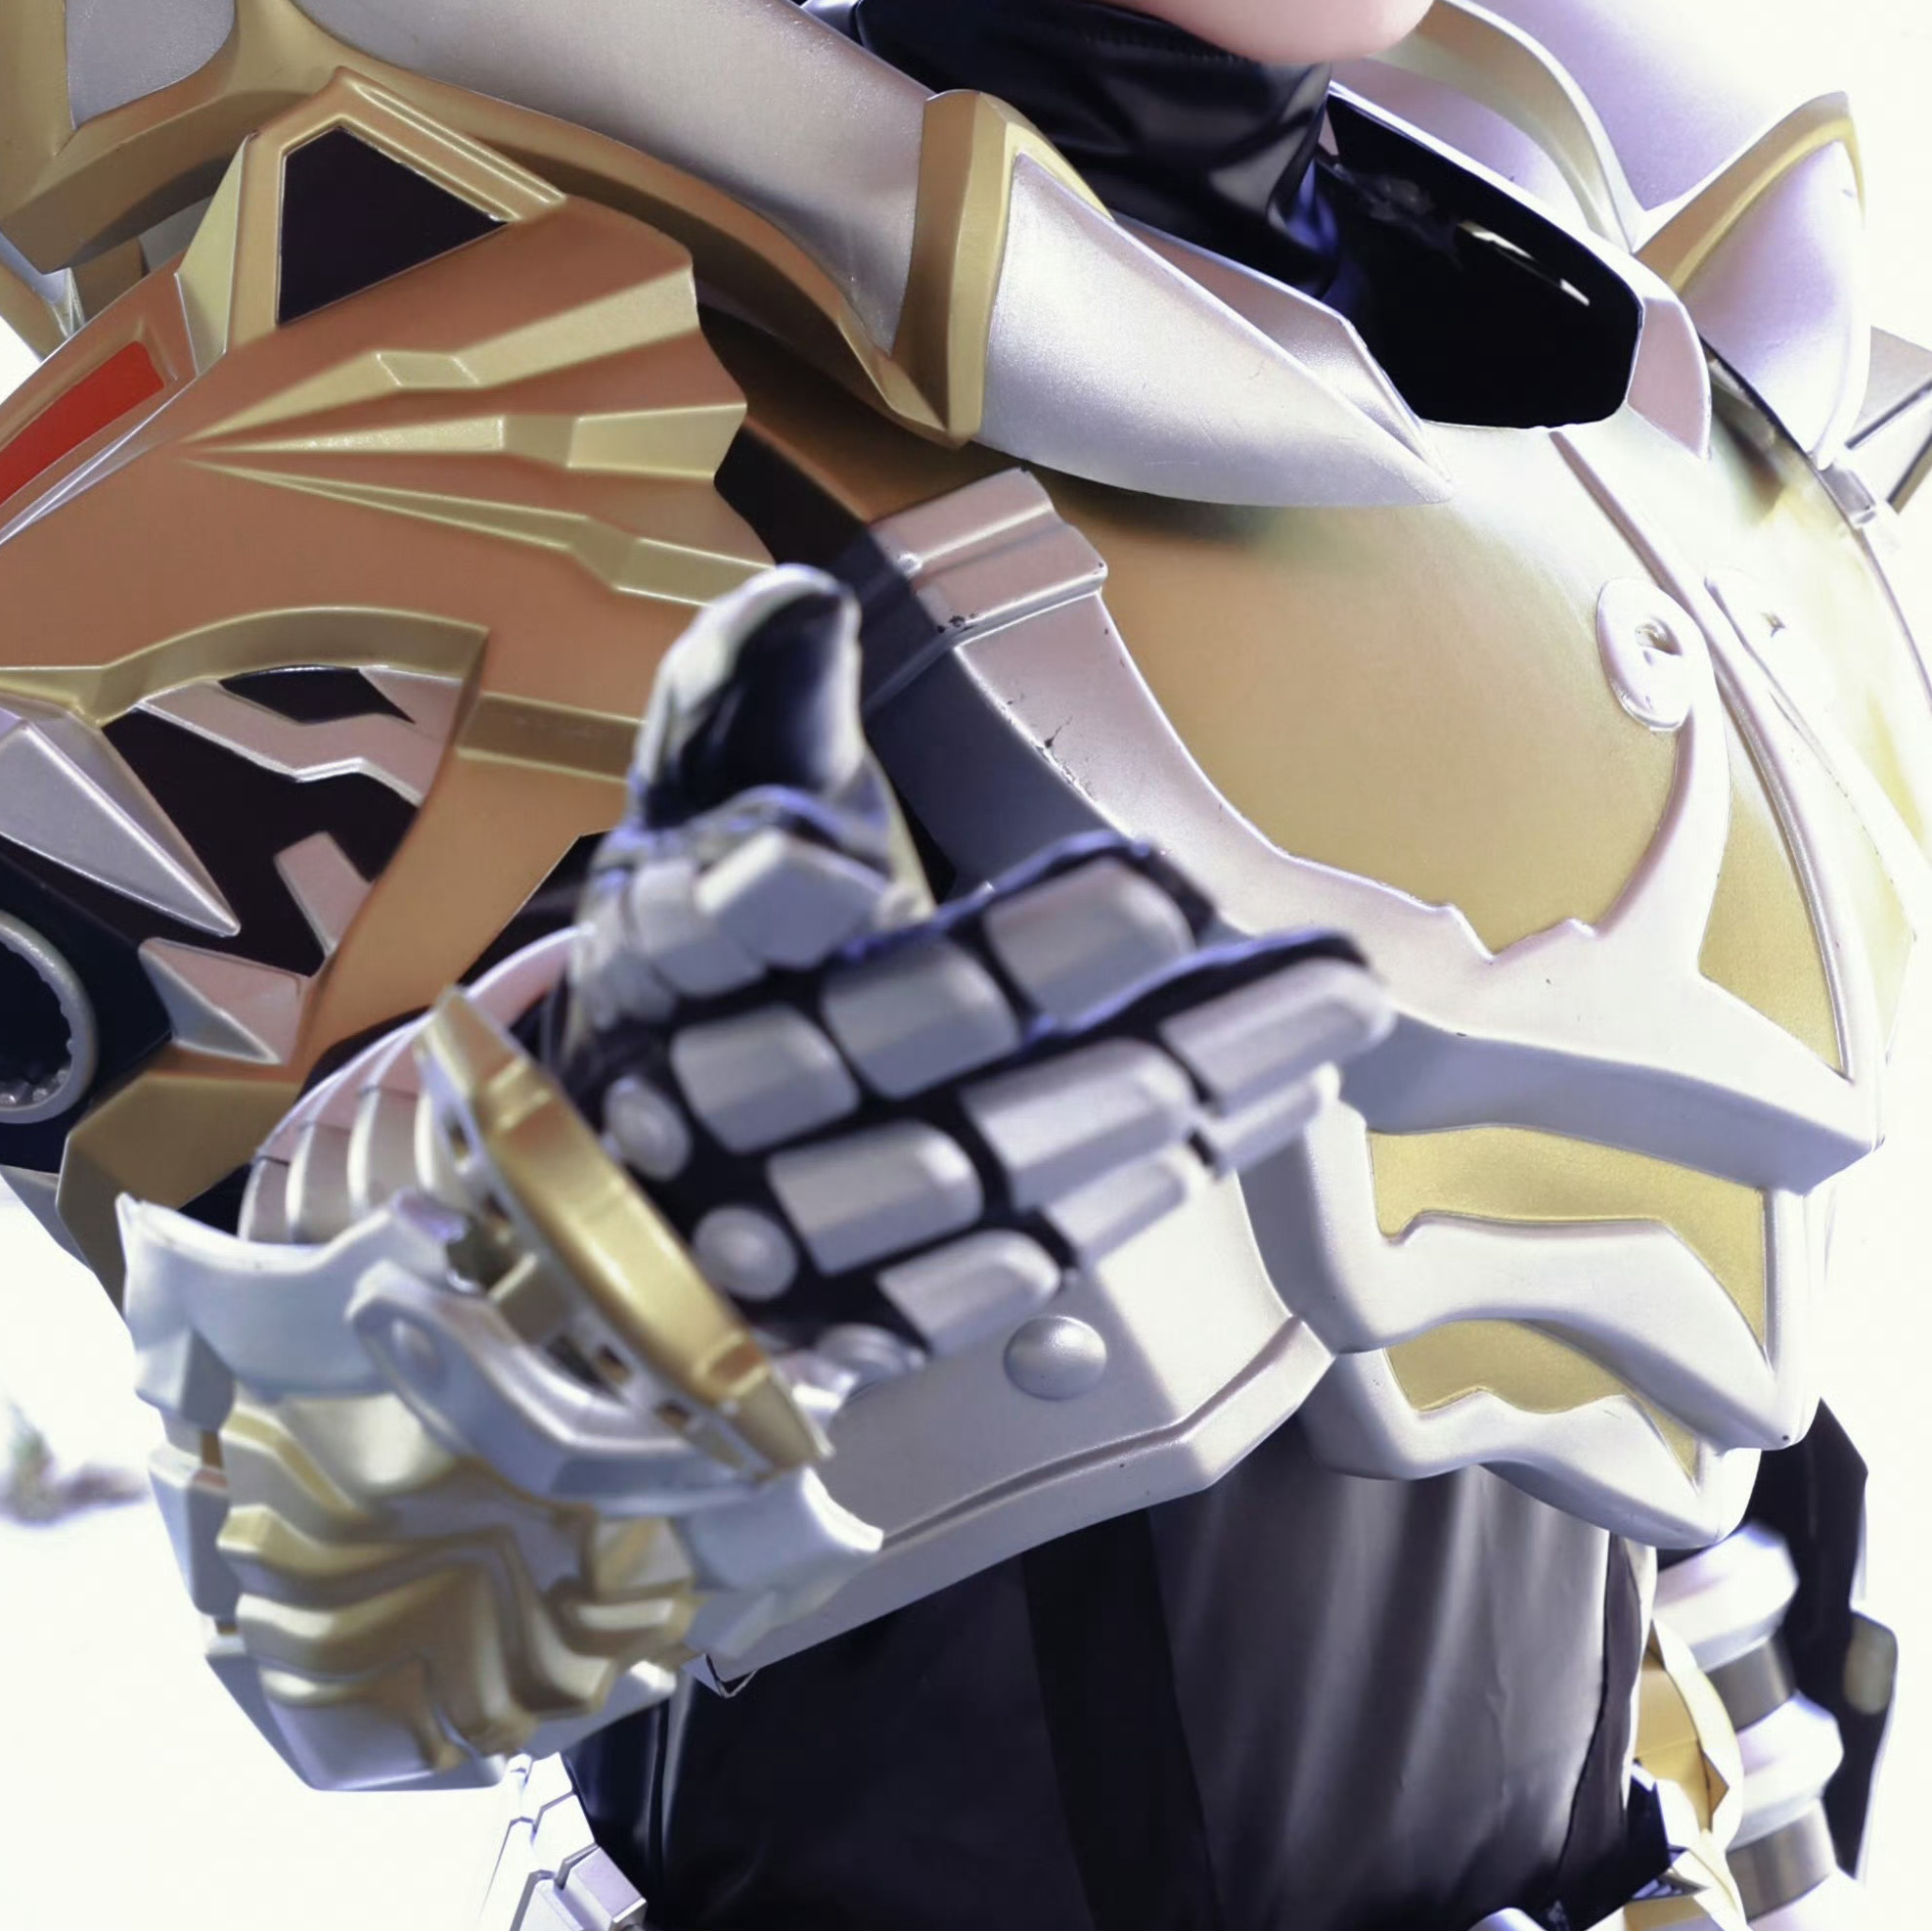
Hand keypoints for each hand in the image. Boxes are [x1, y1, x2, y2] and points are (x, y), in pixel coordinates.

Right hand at [556, 569, 1384, 1383]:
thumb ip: (748, 701)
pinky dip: (1089, 1217)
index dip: (763, 888)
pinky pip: (974, 1282)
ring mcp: (772, 1232)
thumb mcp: (705, 803)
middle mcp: (696, 1103)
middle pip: (866, 1040)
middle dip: (1024, 972)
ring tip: (1286, 1019)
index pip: (695, 924)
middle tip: (1173, 898)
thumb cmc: (711, 938)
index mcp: (652, 956)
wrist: (645, 1144)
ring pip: (952, 1169)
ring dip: (1117, 1100)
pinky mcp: (844, 1324)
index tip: (843, 847)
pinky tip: (1211, 1135)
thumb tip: (796, 605)